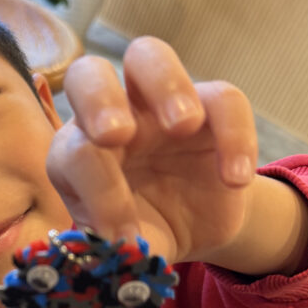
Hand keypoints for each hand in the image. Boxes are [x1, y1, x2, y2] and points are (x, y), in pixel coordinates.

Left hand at [45, 37, 256, 263]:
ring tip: (183, 126)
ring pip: (147, 55)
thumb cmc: (143, 233)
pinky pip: (222, 98)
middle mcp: (109, 119)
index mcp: (77, 155)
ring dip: (164, 83)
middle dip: (98, 99)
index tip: (123, 232)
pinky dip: (233, 134)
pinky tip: (235, 180)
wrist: (193, 230)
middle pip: (89, 74)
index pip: (72, 151)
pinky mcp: (208, 108)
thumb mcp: (126, 249)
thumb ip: (114, 250)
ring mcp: (156, 106)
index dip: (95, 190)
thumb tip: (115, 251)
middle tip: (118, 136)